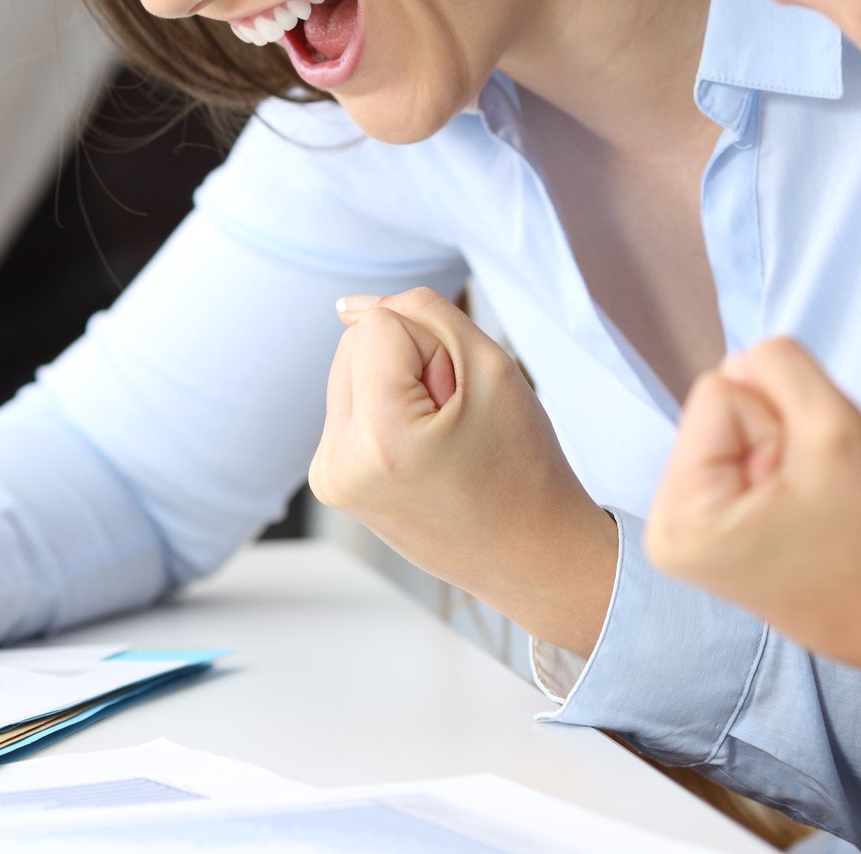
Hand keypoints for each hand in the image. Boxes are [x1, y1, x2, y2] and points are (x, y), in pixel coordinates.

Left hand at [308, 288, 615, 650]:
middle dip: (408, 361)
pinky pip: (349, 407)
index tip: (461, 398)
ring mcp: (329, 477)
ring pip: (349, 371)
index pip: (378, 325)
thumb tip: (350, 305)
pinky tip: (422, 450)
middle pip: (353, 344)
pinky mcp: (331, 482)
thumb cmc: (522, 464)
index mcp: (380, 438)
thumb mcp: (491, 366)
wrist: (531, 555)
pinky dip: (385, 411)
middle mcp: (338, 462)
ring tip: (440, 437)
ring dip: (394, 385)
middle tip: (455, 417)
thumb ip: (421, 313)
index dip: (432, 346)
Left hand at [644, 339, 860, 670]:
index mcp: (676, 513)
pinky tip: (810, 516)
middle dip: (780, 436)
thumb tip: (744, 359)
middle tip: (820, 491)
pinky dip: (784, 476)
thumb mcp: (834, 427)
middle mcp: (665, 527)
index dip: (779, 420)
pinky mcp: (717, 540)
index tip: (811, 476)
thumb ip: (780, 367)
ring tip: (817, 506)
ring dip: (786, 454)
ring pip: (738, 434)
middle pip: (721, 413)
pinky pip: (745, 465)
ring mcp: (689, 537)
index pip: (718, 392)